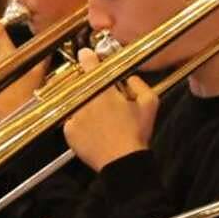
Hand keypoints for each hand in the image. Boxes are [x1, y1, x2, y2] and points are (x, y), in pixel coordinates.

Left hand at [0, 13, 47, 120]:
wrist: (19, 119)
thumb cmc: (32, 96)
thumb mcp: (40, 75)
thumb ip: (44, 59)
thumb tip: (51, 47)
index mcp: (10, 58)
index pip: (2, 37)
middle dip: (7, 64)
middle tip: (19, 77)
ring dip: (4, 79)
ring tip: (16, 91)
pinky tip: (10, 100)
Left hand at [62, 47, 156, 171]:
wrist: (122, 162)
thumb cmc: (137, 133)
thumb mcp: (150, 103)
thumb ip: (140, 83)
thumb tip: (129, 76)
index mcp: (103, 89)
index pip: (89, 63)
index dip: (88, 57)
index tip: (86, 55)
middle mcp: (85, 99)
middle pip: (79, 83)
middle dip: (87, 85)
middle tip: (97, 95)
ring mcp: (74, 115)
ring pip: (74, 101)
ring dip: (82, 104)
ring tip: (97, 118)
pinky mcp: (68, 131)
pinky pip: (70, 121)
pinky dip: (78, 123)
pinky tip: (91, 131)